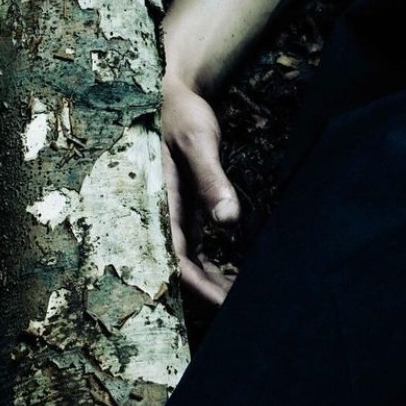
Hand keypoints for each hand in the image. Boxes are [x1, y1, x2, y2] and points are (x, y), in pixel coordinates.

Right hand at [161, 72, 240, 304]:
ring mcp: (171, 216)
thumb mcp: (198, 142)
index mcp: (158, 204)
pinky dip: (212, 267)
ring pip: (189, 263)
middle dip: (211, 294)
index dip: (200, 288)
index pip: (176, 261)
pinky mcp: (182, 211)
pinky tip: (234, 276)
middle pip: (183, 270)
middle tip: (246, 311)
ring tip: (245, 298)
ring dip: (213, 282)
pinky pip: (194, 250)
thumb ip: (211, 179)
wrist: (173, 94)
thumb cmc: (182, 114)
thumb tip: (229, 220)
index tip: (227, 305)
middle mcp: (161, 216)